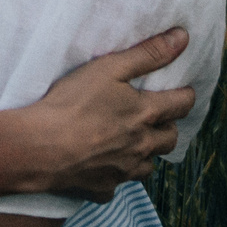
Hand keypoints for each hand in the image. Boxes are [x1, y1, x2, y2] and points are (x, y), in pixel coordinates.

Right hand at [21, 28, 193, 197]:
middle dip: (169, 127)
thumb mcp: (110, 68)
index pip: (181, 104)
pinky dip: (115, 176)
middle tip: (159, 118)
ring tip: (133, 143)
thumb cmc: (73, 103)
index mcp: (145, 115)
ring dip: (146, 154)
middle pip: (170, 139)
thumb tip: (182, 38)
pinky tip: (102, 167)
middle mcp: (141, 146)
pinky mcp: (103, 189)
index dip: (185, 96)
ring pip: (148, 166)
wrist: (41, 148)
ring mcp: (124, 171)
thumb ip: (147, 54)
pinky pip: (117, 186)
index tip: (184, 92)